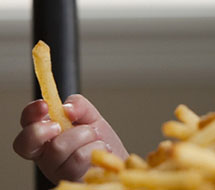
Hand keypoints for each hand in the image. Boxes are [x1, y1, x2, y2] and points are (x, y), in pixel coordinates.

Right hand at [13, 94, 127, 183]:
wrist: (116, 161)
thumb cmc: (98, 140)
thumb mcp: (90, 116)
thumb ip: (78, 105)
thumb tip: (67, 109)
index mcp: (45, 135)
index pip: (26, 123)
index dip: (30, 113)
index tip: (44, 105)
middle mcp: (45, 154)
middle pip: (33, 140)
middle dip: (53, 127)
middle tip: (72, 127)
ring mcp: (56, 169)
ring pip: (60, 146)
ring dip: (85, 136)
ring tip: (94, 139)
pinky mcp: (69, 178)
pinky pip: (79, 157)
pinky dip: (96, 147)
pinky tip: (100, 150)